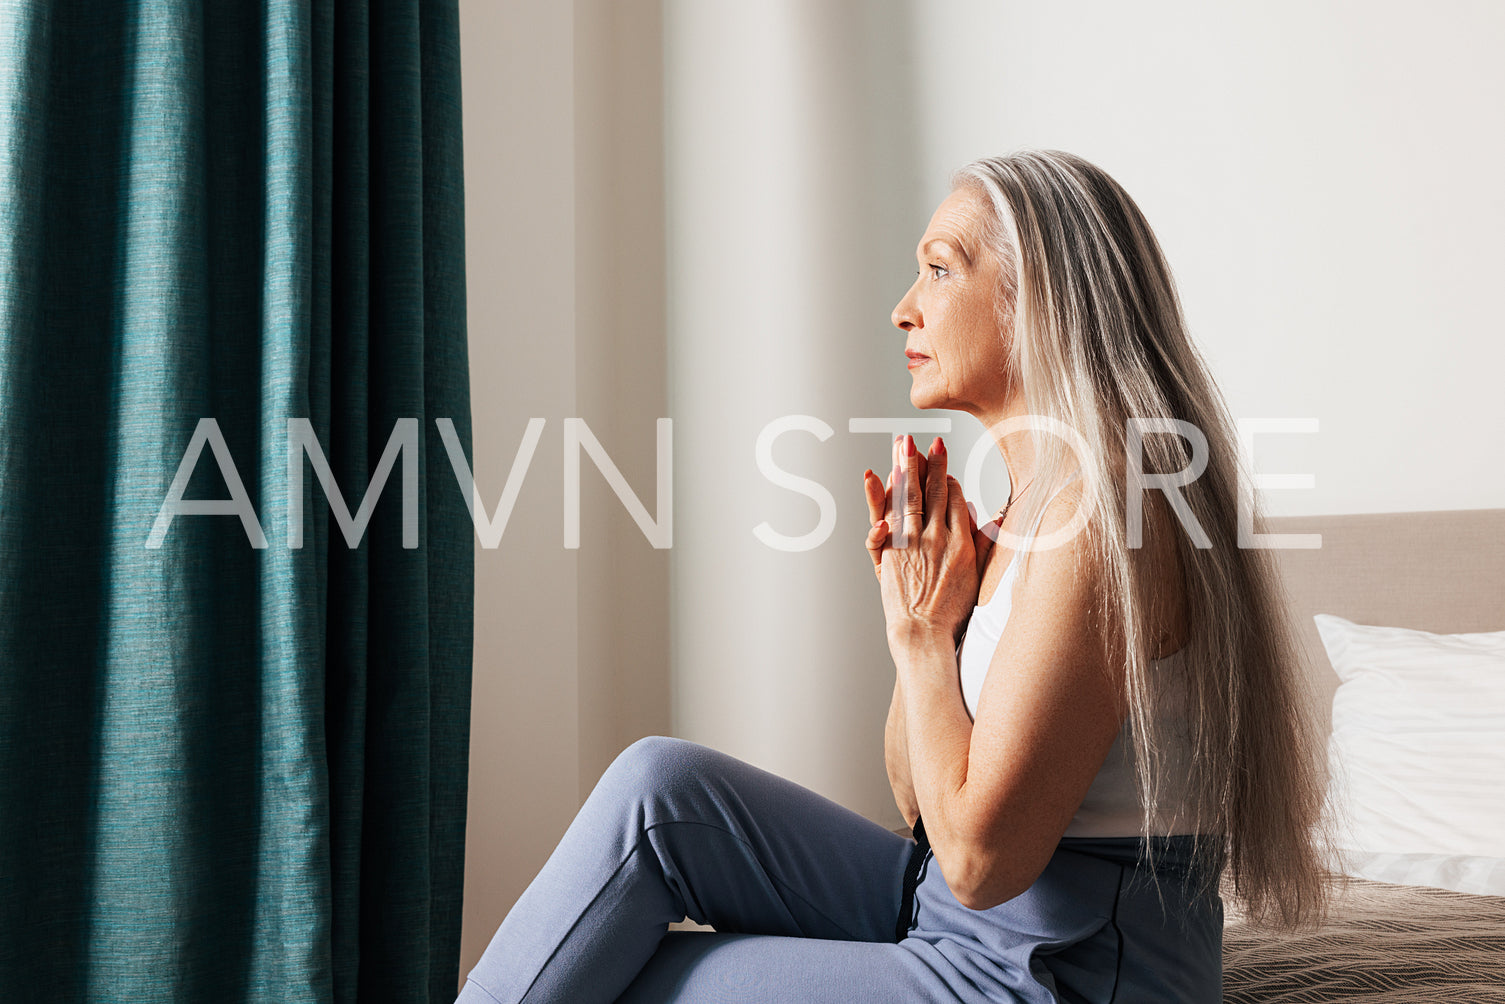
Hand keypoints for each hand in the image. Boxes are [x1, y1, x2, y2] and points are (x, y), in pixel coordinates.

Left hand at [873, 435, 984, 647]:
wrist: (925, 634)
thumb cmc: (951, 611)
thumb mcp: (978, 576)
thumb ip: (986, 544)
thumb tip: (998, 521)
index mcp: (962, 543)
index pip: (957, 499)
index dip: (949, 479)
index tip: (943, 464)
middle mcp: (938, 538)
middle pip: (934, 491)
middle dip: (930, 463)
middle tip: (926, 440)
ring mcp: (912, 544)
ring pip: (910, 497)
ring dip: (905, 468)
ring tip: (902, 444)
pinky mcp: (890, 552)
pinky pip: (884, 517)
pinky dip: (879, 496)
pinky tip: (876, 477)